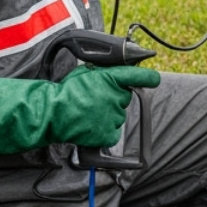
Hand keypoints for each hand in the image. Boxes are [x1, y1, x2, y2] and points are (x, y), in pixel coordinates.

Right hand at [0, 67, 160, 158]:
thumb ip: (103, 73)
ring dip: (107, 115)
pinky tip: (90, 126)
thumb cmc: (65, 92)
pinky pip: (112, 133)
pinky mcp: (108, 133)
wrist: (52, 113)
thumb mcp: (85, 73)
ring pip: (118, 116)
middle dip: (113, 98)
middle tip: (94, 100)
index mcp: (110, 78)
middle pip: (124, 98)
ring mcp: (113, 115)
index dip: (148, 78)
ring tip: (87, 113)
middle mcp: (115, 96)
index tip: (154, 79)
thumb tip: (114, 74)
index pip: (136, 76)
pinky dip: (103, 132)